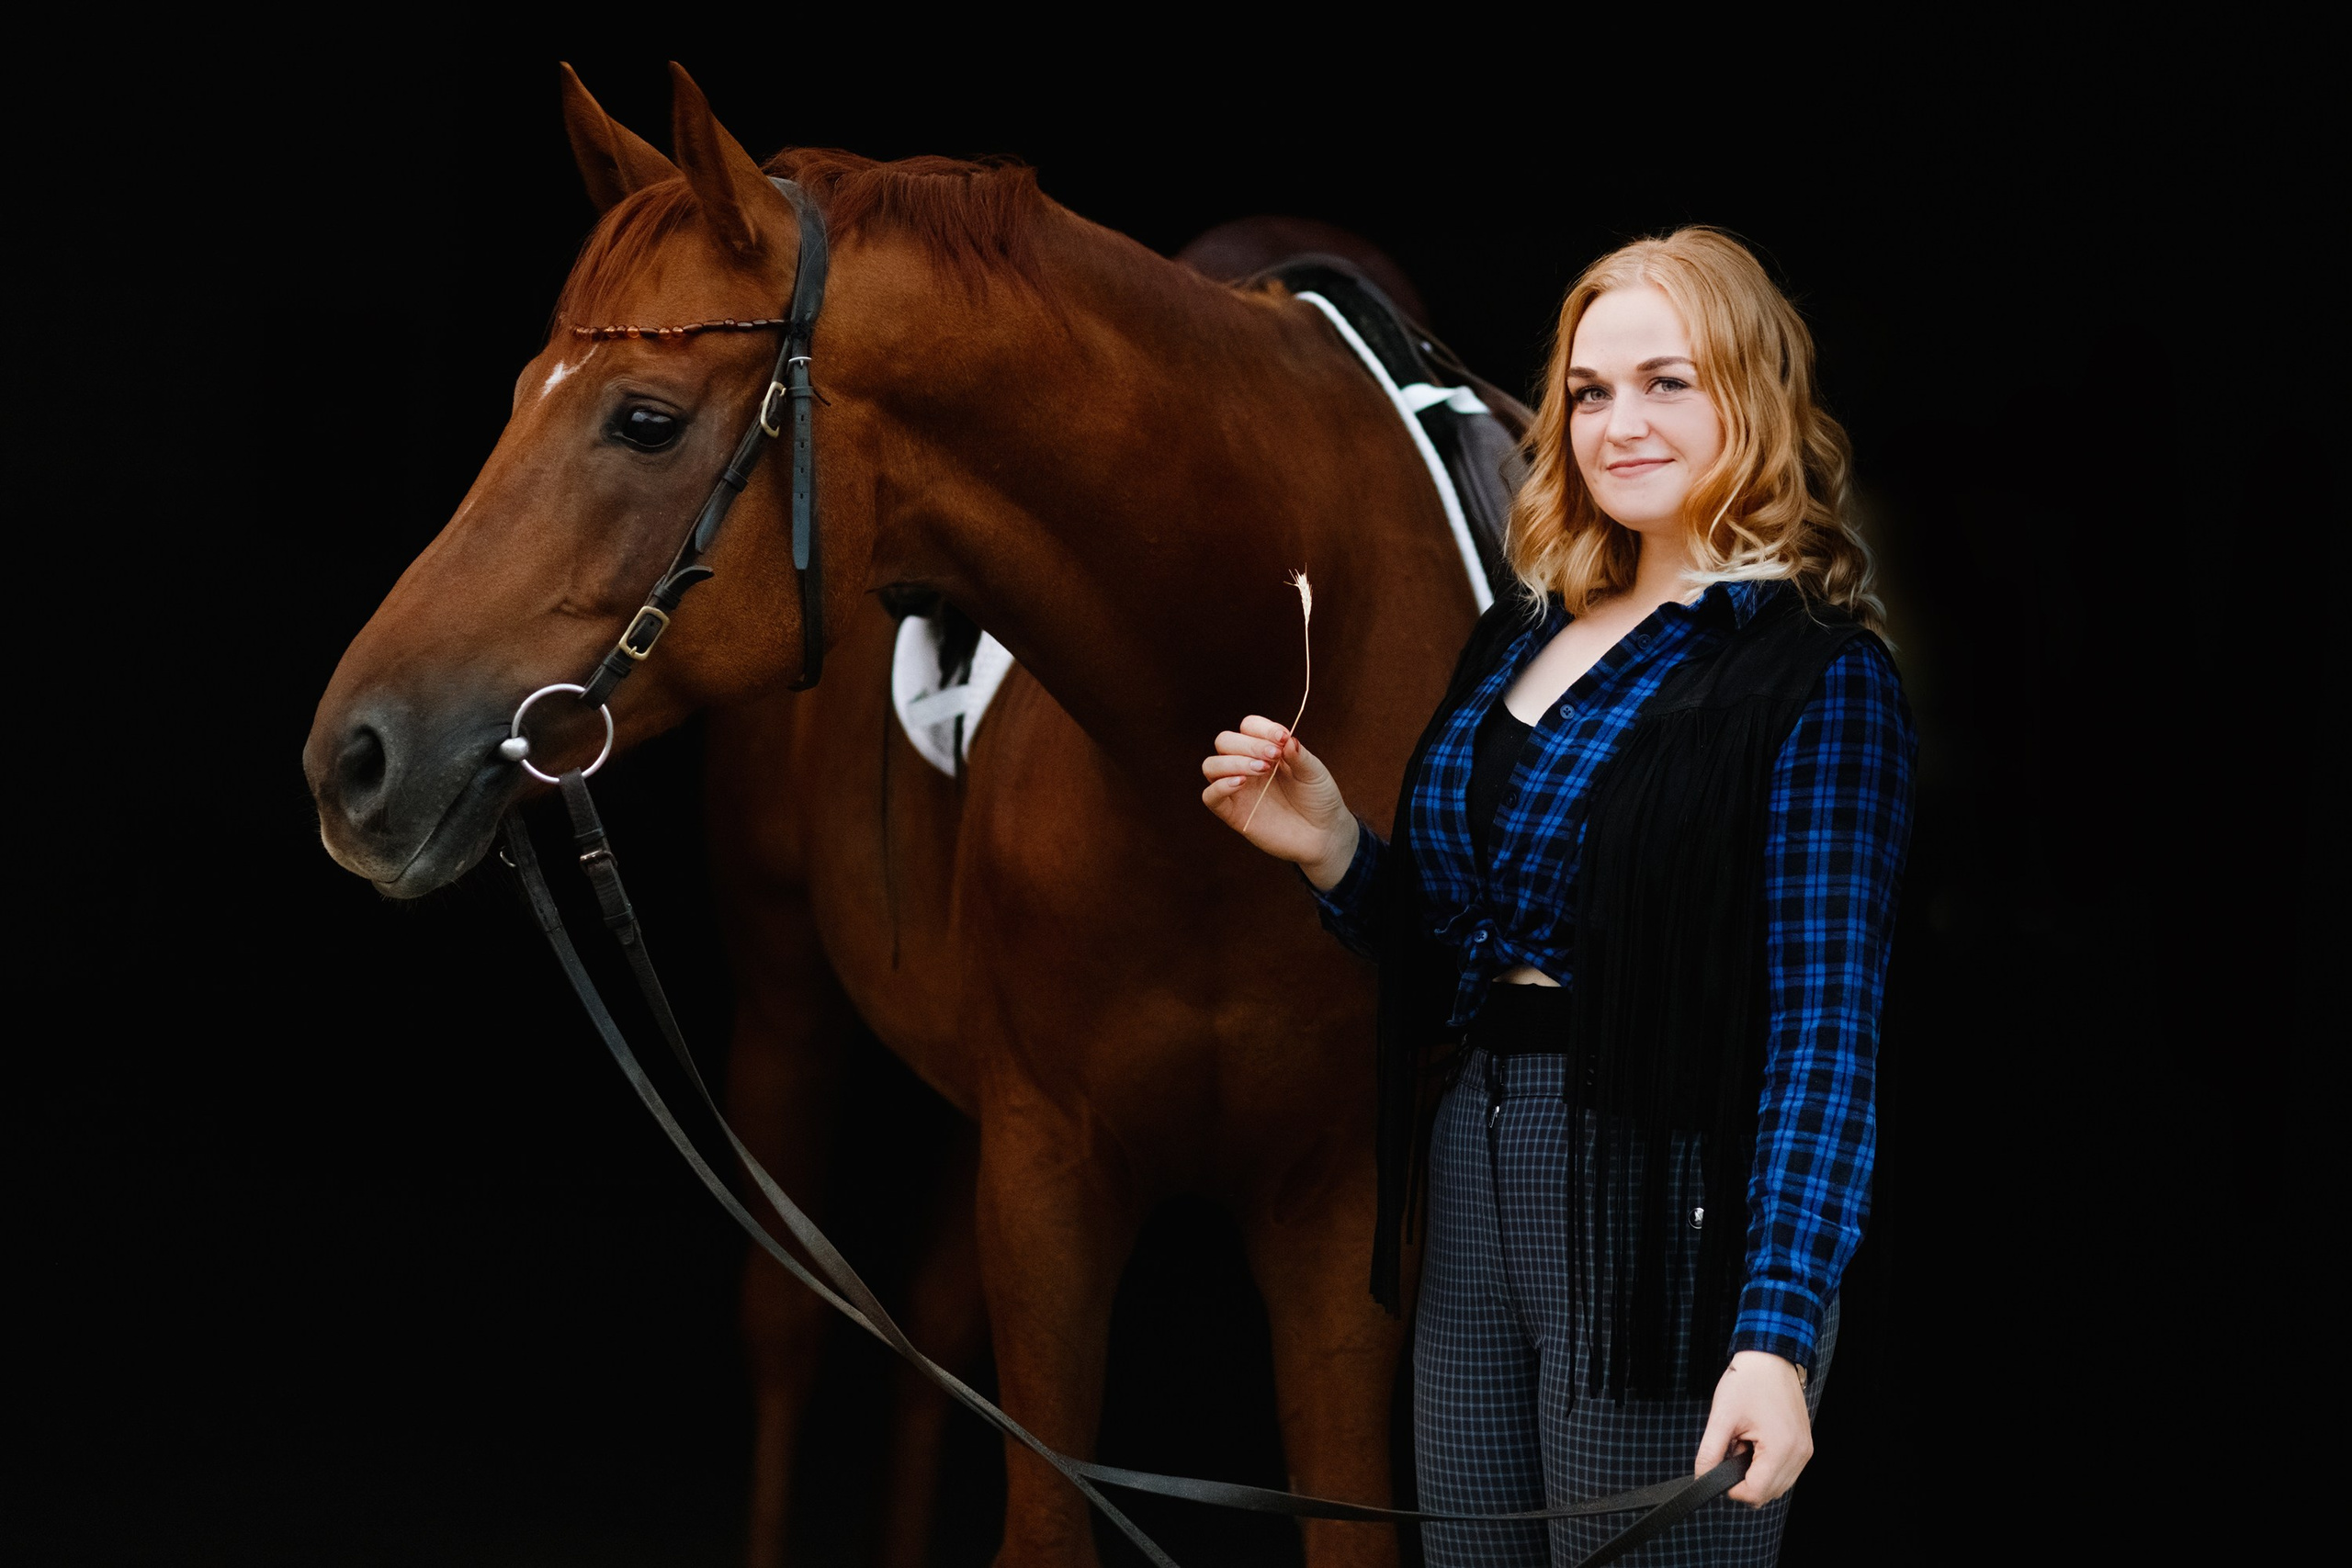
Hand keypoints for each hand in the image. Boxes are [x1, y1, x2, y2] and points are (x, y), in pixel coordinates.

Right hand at [1200, 716, 1357, 887]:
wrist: (1325, 834)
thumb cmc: (1319, 799)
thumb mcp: (1315, 772)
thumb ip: (1299, 755)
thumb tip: (1286, 739)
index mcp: (1265, 750)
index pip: (1248, 726)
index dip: (1261, 728)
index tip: (1282, 738)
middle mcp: (1246, 765)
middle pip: (1225, 741)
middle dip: (1248, 744)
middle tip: (1274, 757)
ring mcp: (1238, 789)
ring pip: (1211, 765)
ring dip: (1233, 762)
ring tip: (1262, 770)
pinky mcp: (1233, 813)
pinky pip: (1209, 796)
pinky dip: (1219, 786)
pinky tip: (1241, 783)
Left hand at [1694, 1351, 1812, 1506]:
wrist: (1770, 1357)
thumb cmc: (1747, 1381)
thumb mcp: (1721, 1417)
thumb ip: (1710, 1453)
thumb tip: (1702, 1479)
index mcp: (1781, 1449)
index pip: (1756, 1493)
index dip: (1732, 1489)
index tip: (1719, 1469)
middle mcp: (1799, 1454)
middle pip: (1768, 1494)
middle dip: (1744, 1481)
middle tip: (1732, 1450)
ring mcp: (1804, 1451)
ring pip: (1777, 1485)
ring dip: (1756, 1474)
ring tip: (1744, 1443)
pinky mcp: (1804, 1445)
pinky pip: (1784, 1471)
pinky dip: (1767, 1466)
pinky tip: (1755, 1443)